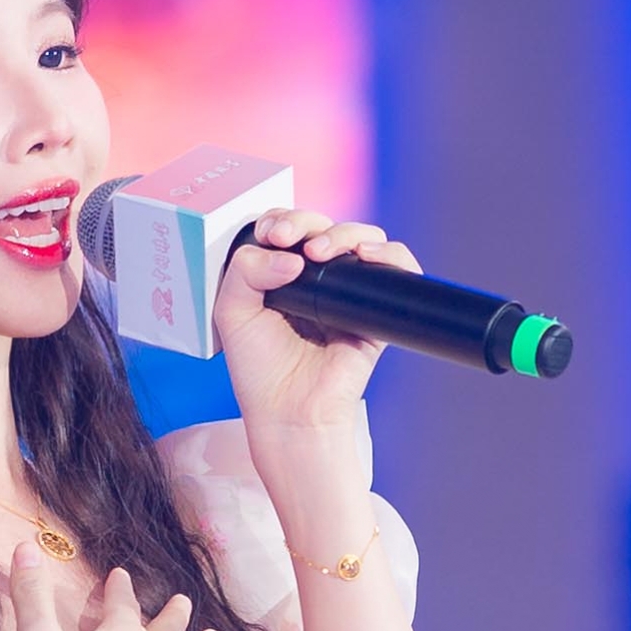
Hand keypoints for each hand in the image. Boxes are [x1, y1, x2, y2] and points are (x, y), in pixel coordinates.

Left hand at [218, 208, 422, 433]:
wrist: (291, 411)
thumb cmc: (260, 369)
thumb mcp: (232, 311)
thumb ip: (246, 270)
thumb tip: (291, 254)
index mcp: (281, 273)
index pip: (288, 226)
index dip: (281, 219)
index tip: (270, 234)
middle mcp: (317, 278)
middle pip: (323, 225)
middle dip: (305, 222)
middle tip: (287, 239)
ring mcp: (349, 291)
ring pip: (361, 238)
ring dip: (342, 233)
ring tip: (319, 253)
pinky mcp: (376, 309)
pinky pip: (398, 268)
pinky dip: (391, 254)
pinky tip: (367, 256)